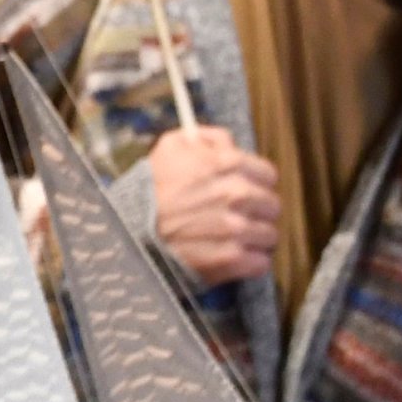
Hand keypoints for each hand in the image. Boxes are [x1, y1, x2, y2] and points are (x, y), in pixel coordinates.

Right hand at [144, 126, 280, 287]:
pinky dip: (250, 263)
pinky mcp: (233, 259)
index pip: (268, 174)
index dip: (257, 183)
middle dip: (258, 212)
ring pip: (270, 235)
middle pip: (272, 206)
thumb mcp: (170, 148)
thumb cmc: (148, 190)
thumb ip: (205, 138)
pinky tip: (233, 258)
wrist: (129, 232)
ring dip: (255, 238)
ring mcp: (237, 228)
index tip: (247, 191)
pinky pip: (261, 262)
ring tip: (234, 240)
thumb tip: (229, 143)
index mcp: (227, 164)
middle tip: (240, 217)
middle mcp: (237, 194)